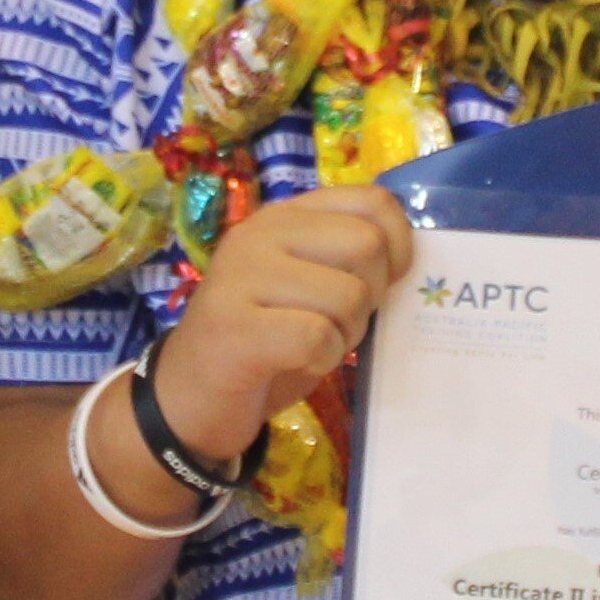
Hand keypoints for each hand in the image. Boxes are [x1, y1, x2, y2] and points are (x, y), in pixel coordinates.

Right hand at [147, 180, 411, 460]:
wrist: (188, 398)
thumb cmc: (261, 341)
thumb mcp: (306, 285)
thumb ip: (347, 260)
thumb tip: (411, 260)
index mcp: (284, 216)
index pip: (372, 200)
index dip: (399, 243)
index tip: (384, 281)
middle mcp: (260, 234)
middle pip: (367, 246)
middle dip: (371, 296)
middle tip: (337, 323)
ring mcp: (241, 277)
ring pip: (348, 297)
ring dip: (344, 335)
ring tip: (308, 345)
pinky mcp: (235, 328)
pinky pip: (319, 338)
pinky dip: (321, 361)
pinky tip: (291, 363)